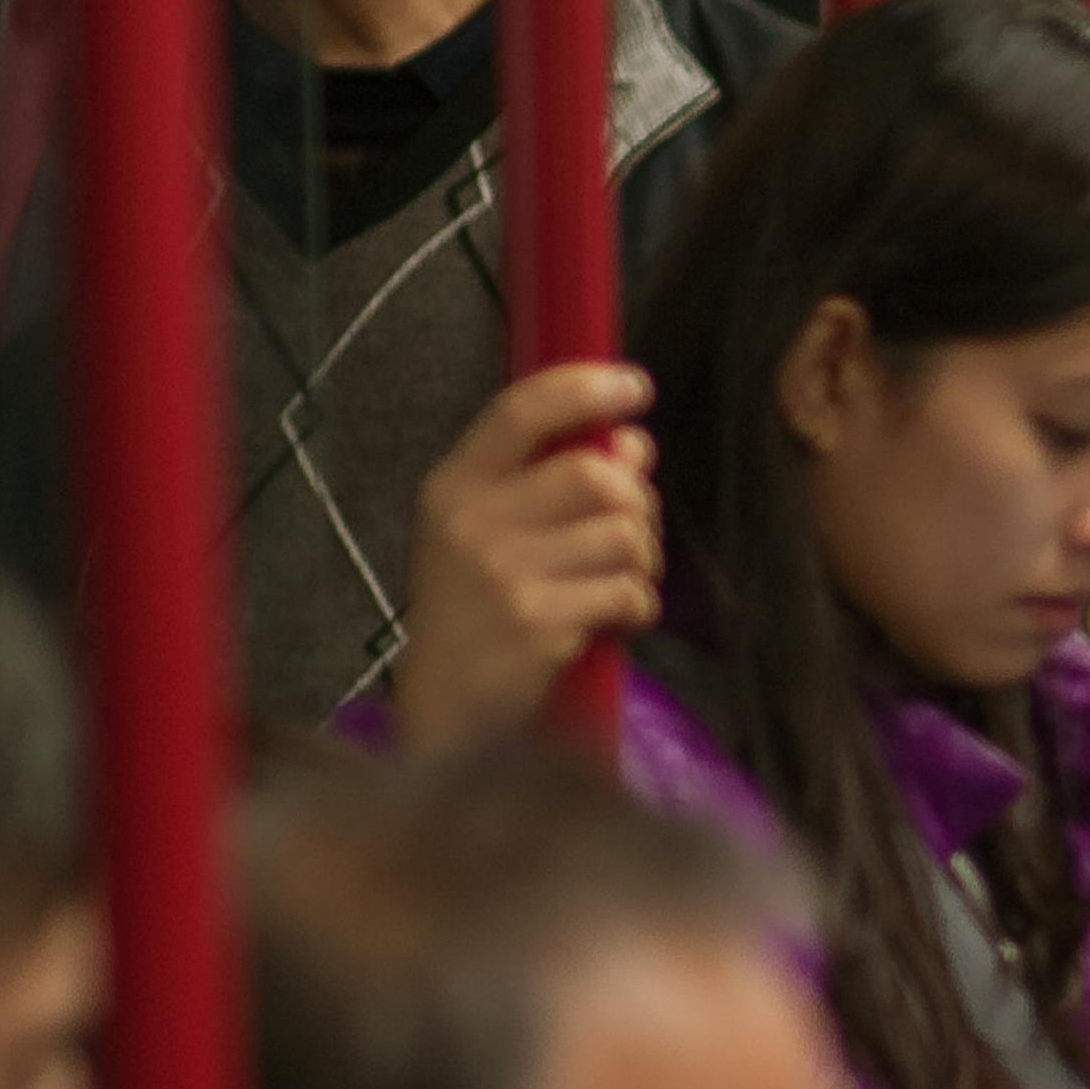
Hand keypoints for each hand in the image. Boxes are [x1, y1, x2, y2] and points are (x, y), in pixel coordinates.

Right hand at [384, 363, 656, 751]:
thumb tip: (633, 443)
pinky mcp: (538, 622)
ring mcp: (503, 574)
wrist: (446, 703)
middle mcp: (472, 522)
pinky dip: (638, 606)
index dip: (584, 387)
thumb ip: (556, 478)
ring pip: (623, 534)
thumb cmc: (478, 606)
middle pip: (595, 475)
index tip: (634, 386)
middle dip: (638, 501)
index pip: (521, 410)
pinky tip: (613, 618)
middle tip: (634, 533)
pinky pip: (628, 592)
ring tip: (621, 580)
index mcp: (455, 485)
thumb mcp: (494, 530)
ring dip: (643, 559)